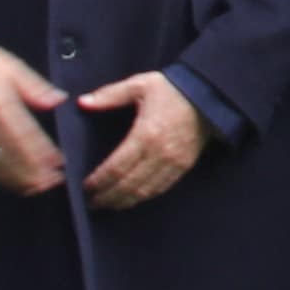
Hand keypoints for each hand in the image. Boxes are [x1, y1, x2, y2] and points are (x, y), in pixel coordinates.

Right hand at [0, 49, 67, 196]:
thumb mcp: (12, 68)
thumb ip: (36, 88)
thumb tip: (59, 100)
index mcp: (1, 104)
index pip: (26, 136)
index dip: (43, 154)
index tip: (59, 165)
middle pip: (11, 155)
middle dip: (32, 173)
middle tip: (50, 184)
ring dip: (13, 179)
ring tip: (33, 188)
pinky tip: (5, 182)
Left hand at [79, 76, 204, 212]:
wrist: (208, 96)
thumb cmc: (171, 90)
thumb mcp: (139, 85)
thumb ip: (109, 95)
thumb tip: (82, 103)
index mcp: (145, 134)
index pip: (116, 167)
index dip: (99, 181)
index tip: (85, 187)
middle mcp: (159, 153)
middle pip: (128, 185)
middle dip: (107, 197)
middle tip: (91, 202)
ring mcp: (173, 163)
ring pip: (144, 192)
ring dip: (123, 202)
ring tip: (107, 205)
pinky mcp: (183, 167)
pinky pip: (160, 189)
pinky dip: (143, 197)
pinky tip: (130, 199)